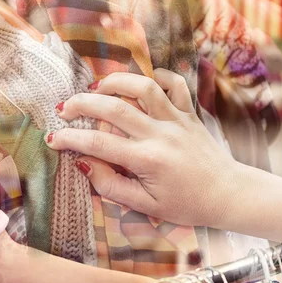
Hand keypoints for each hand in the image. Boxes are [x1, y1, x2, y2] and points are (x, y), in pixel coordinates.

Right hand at [47, 70, 241, 228]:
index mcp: (146, 160)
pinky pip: (175, 84)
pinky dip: (157, 76)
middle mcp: (160, 134)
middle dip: (83, 103)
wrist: (228, 194)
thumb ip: (111, 186)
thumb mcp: (145, 206)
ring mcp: (176, 119)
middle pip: (114, 108)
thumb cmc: (186, 204)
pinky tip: (140, 82)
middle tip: (64, 108)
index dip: (70, 139)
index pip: (98, 144)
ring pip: (143, 87)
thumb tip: (84, 164)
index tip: (53, 139)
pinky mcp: (189, 113)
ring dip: (115, 81)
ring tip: (96, 87)